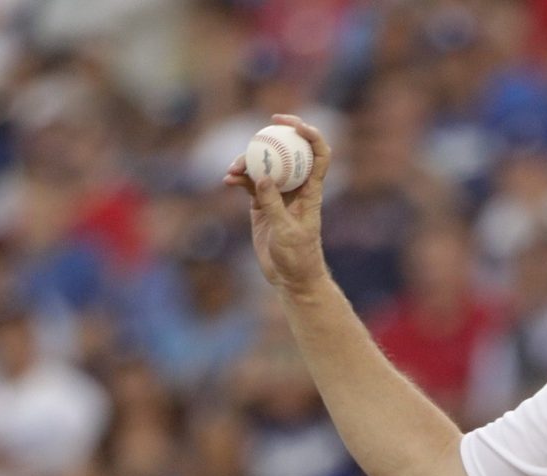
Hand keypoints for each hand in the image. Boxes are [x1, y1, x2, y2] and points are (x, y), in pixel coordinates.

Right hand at [226, 114, 332, 299]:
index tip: (292, 125)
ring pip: (264, 166)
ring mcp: (278, 195)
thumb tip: (262, 176)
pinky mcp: (262, 205)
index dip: (310, 135)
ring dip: (248, 162)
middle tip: (260, 129)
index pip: (318, 155)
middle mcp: (296, 188)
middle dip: (274, 137)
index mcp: (311, 191)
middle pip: (288, 153)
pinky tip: (228, 180)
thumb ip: (274, 204)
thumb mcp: (287, 231)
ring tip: (233, 170)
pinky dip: (239, 179)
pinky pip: (250, 184)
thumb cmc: (298, 258)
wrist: (291, 278)